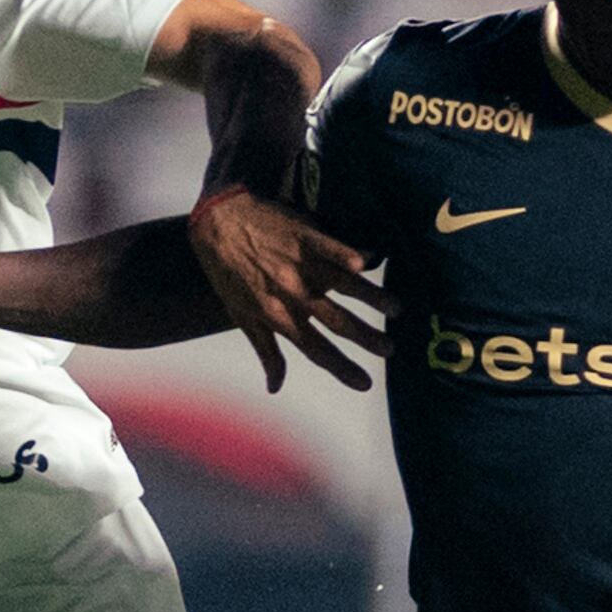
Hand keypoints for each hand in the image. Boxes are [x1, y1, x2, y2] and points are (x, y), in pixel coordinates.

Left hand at [186, 185, 388, 391]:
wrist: (216, 224)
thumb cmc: (228, 273)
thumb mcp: (242, 317)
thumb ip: (266, 352)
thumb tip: (275, 387)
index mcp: (279, 316)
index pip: (316, 350)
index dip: (341, 369)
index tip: (365, 382)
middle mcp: (292, 294)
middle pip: (336, 321)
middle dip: (366, 338)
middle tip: (391, 349)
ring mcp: (300, 264)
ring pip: (341, 284)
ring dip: (370, 297)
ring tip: (396, 309)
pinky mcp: (304, 235)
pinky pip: (329, 246)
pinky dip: (346, 253)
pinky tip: (367, 260)